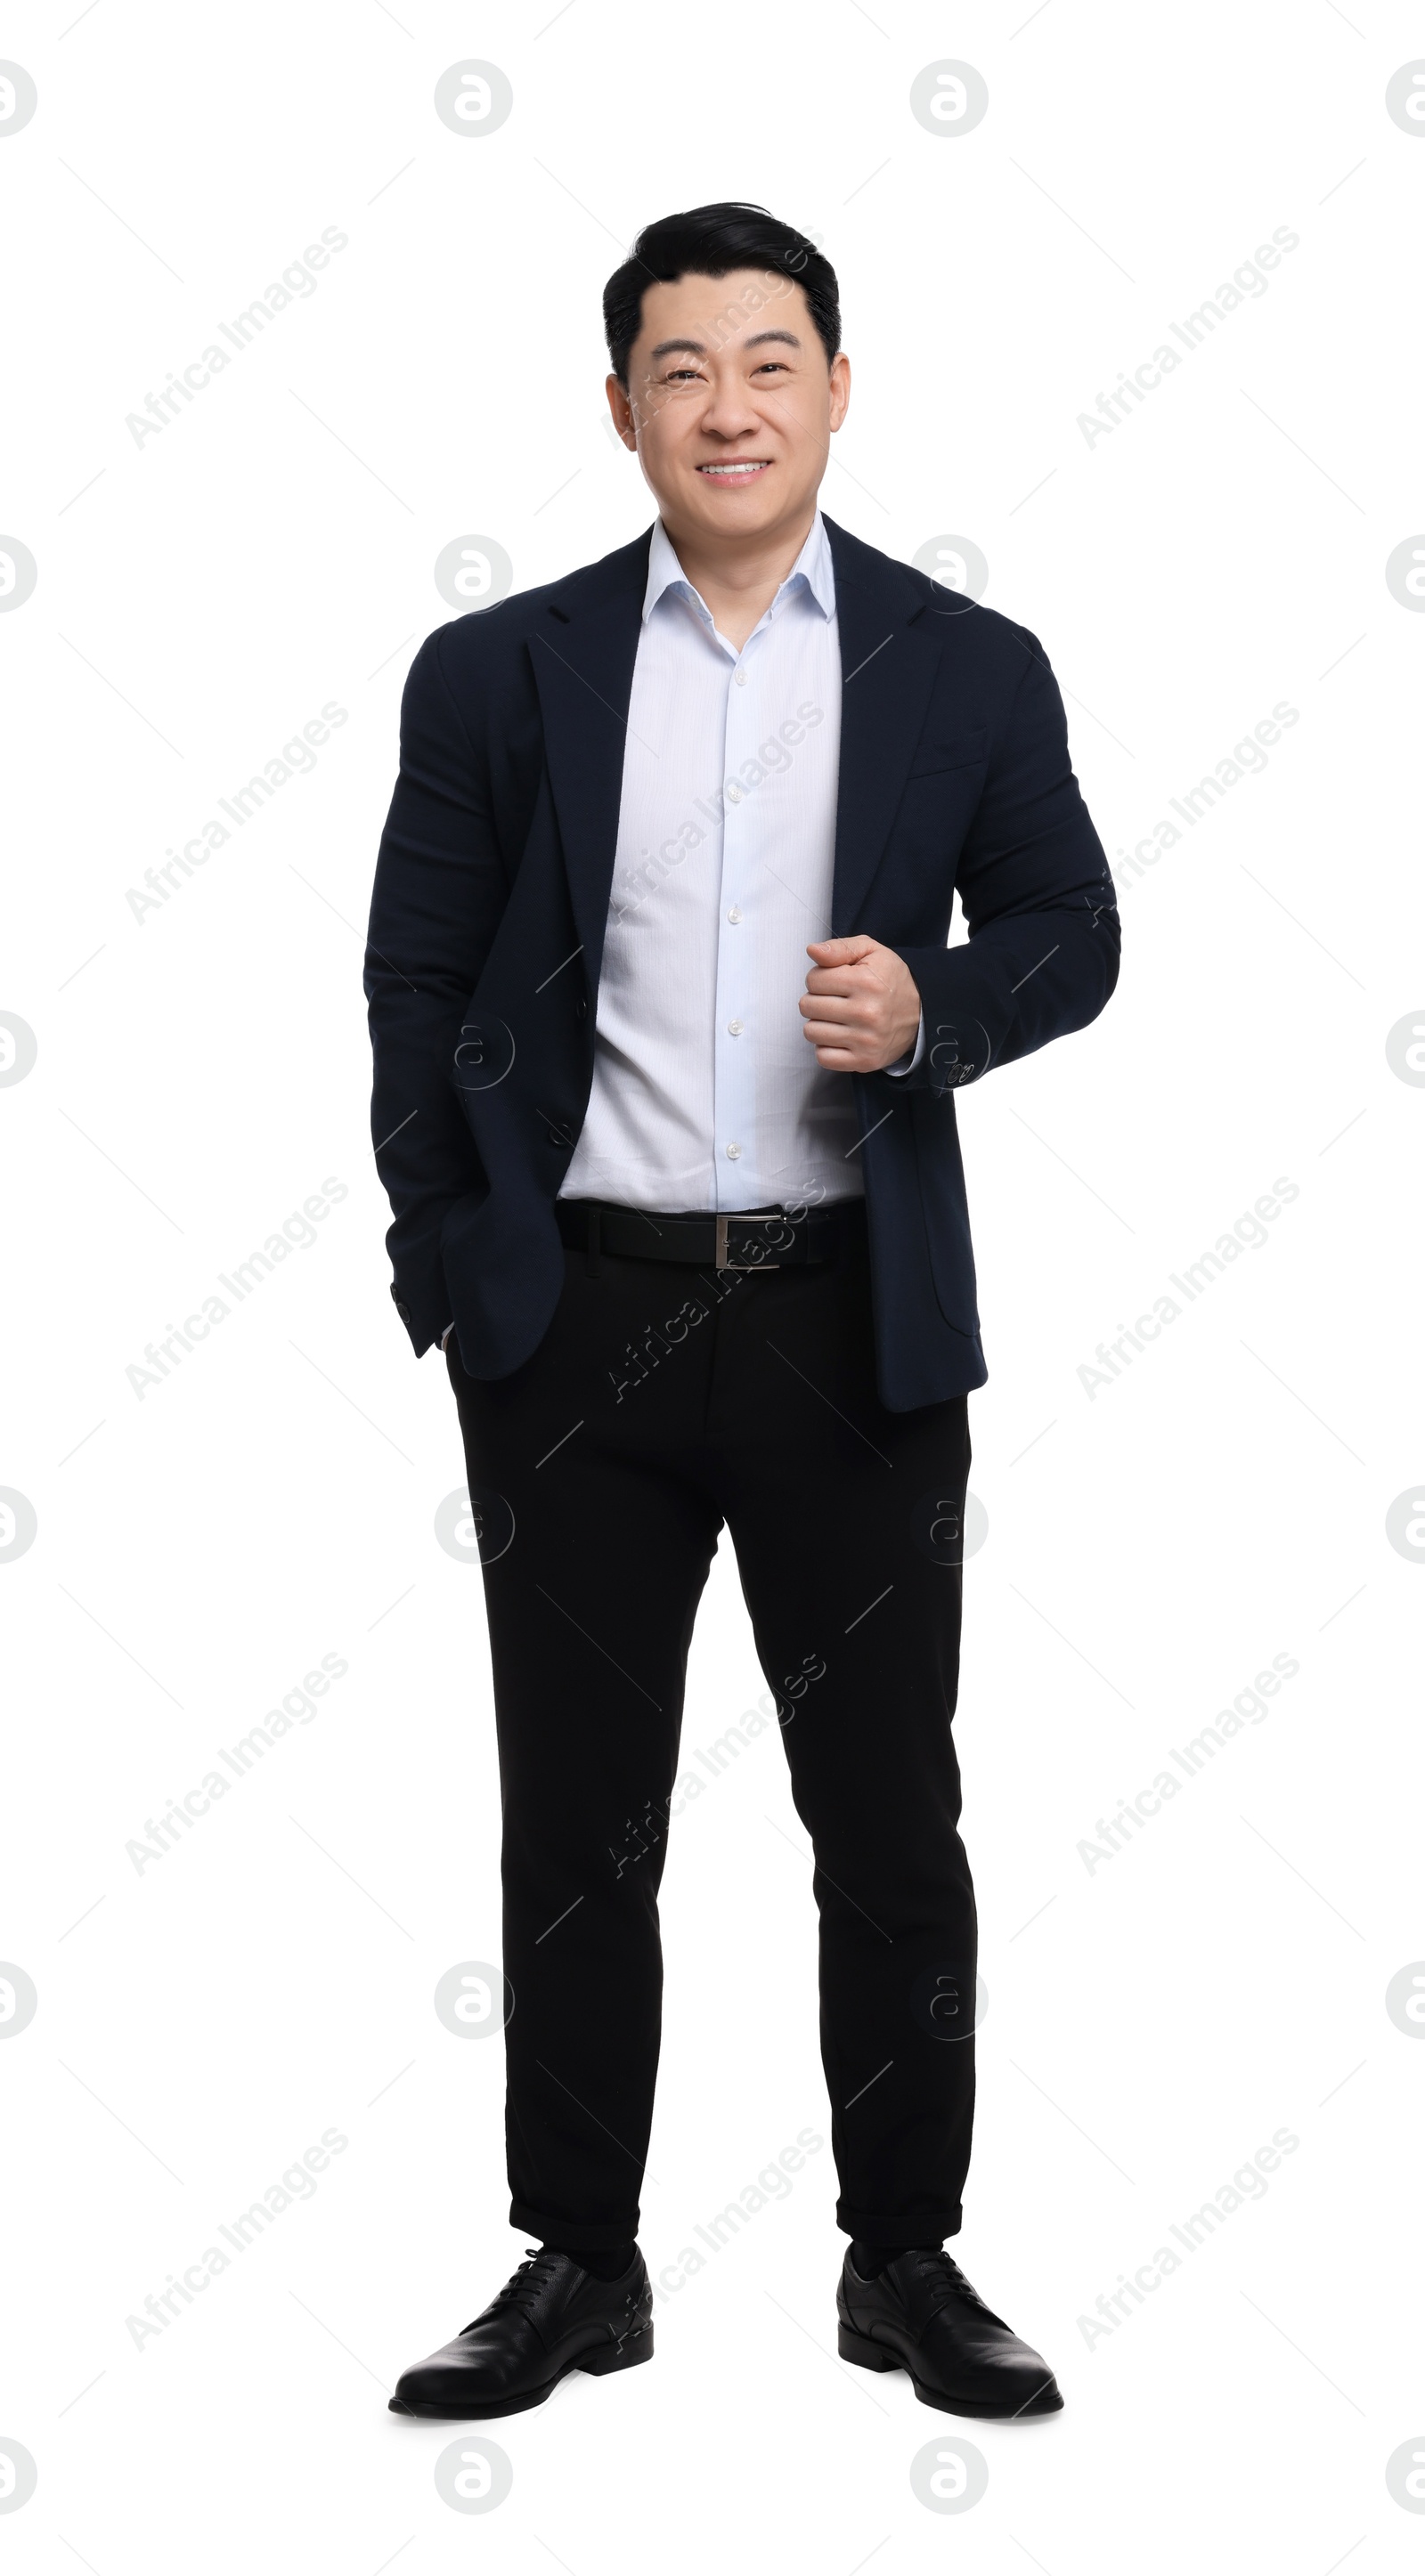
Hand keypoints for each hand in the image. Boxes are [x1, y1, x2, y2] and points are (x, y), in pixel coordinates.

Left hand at [800, 936, 920, 1072]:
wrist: (921, 1011)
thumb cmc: (890, 979)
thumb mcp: (870, 951)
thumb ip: (840, 948)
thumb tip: (812, 950)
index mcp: (866, 982)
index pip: (813, 980)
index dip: (820, 977)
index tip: (835, 981)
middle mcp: (866, 1013)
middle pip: (807, 1006)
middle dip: (816, 999)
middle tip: (835, 999)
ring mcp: (866, 1041)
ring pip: (811, 1032)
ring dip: (819, 1023)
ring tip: (837, 1018)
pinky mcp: (865, 1061)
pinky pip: (823, 1057)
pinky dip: (826, 1047)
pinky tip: (840, 1036)